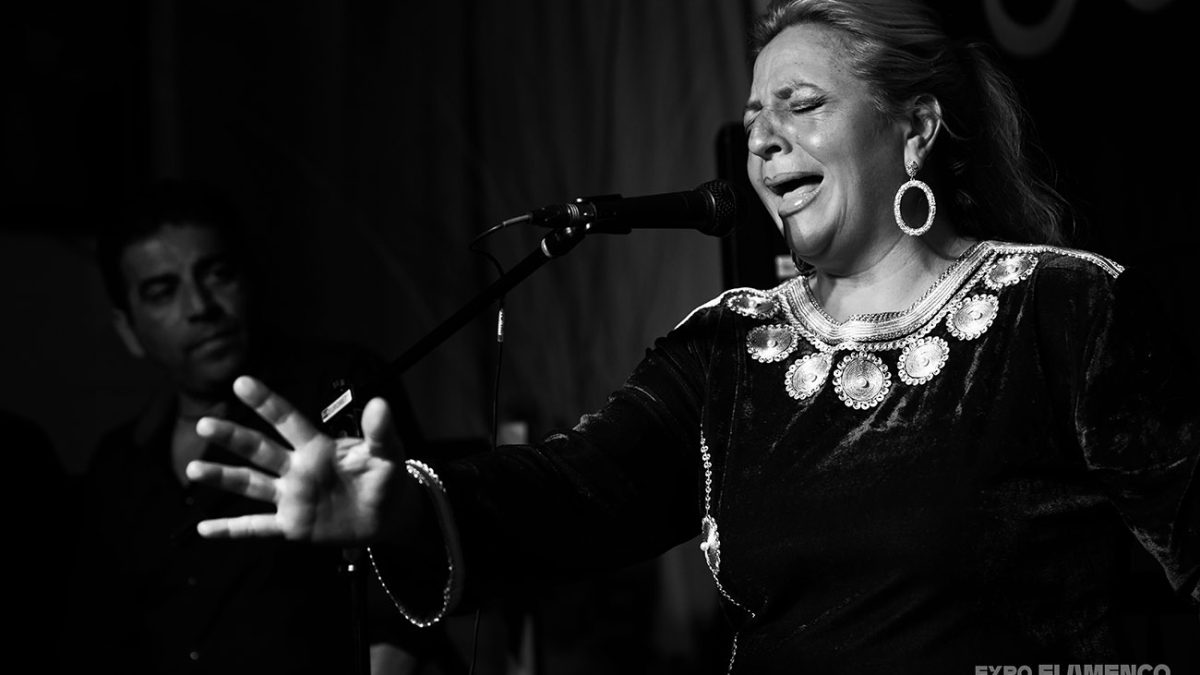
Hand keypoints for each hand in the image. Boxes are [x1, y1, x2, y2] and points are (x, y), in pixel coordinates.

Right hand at [186, 375, 408, 543]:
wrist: (390, 515)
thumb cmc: (386, 477)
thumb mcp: (388, 453)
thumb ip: (380, 431)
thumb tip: (379, 403)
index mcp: (318, 448)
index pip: (288, 420)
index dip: (266, 402)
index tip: (242, 382)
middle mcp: (297, 469)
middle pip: (259, 449)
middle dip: (233, 437)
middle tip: (205, 423)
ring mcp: (291, 497)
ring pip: (251, 484)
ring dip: (222, 476)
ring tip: (193, 468)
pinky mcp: (293, 525)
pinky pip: (256, 527)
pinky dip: (231, 529)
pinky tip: (204, 528)